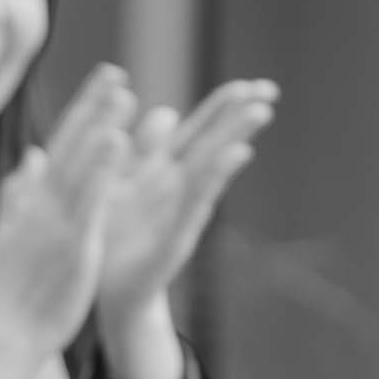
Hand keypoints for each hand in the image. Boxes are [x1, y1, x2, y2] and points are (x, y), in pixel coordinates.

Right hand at [0, 64, 137, 363]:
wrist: (10, 330)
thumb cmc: (15, 286)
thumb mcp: (12, 231)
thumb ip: (21, 191)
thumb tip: (33, 155)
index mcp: (33, 199)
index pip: (60, 145)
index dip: (83, 112)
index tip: (106, 82)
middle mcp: (41, 201)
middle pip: (69, 144)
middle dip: (93, 106)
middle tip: (115, 73)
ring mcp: (56, 218)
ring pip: (80, 162)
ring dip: (100, 124)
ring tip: (122, 93)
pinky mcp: (72, 239)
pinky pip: (90, 195)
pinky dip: (102, 165)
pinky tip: (118, 140)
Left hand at [93, 78, 275, 326]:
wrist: (106, 294)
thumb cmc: (114, 237)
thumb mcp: (123, 185)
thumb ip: (141, 150)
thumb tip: (165, 109)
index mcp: (162, 174)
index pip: (197, 133)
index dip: (221, 108)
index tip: (249, 84)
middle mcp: (177, 190)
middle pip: (212, 144)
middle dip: (238, 117)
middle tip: (272, 88)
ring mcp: (179, 213)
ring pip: (209, 168)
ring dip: (233, 138)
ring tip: (261, 111)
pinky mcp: (173, 238)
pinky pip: (195, 203)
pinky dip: (214, 178)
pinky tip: (236, 155)